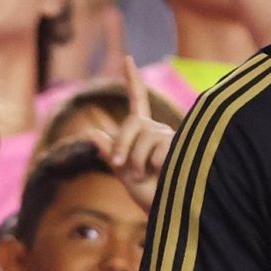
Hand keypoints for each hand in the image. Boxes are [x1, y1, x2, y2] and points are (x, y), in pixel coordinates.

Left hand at [80, 56, 173, 209]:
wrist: (167, 211)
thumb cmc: (149, 196)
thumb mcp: (123, 174)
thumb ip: (110, 153)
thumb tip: (90, 133)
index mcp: (144, 133)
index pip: (138, 102)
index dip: (133, 81)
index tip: (128, 59)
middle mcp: (159, 130)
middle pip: (132, 122)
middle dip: (121, 143)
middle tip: (119, 165)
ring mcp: (170, 137)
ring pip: (142, 137)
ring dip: (135, 160)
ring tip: (143, 176)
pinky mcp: (179, 147)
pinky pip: (154, 149)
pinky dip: (149, 165)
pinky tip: (161, 174)